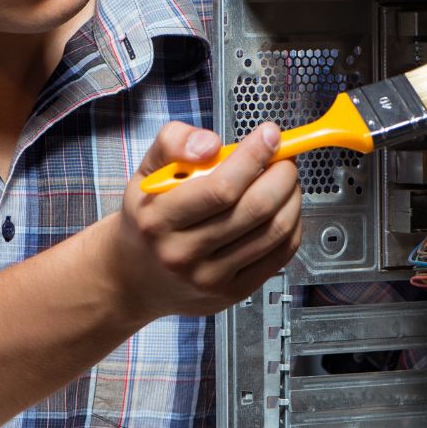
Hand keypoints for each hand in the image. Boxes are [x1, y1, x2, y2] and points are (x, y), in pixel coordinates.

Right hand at [107, 121, 302, 324]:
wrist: (135, 277)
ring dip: (291, 197)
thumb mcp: (146, 172)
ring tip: (284, 181)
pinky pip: (279, 255)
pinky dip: (292, 225)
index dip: (254, 156)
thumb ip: (173, 143)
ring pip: (274, 231)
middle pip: (255, 209)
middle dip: (282, 174)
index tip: (269, 135)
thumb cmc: (148, 217)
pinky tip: (283, 209)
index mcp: (159, 219)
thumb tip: (210, 144)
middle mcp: (183, 253)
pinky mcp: (233, 292)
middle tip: (283, 158)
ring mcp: (210, 278)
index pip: (220, 188)